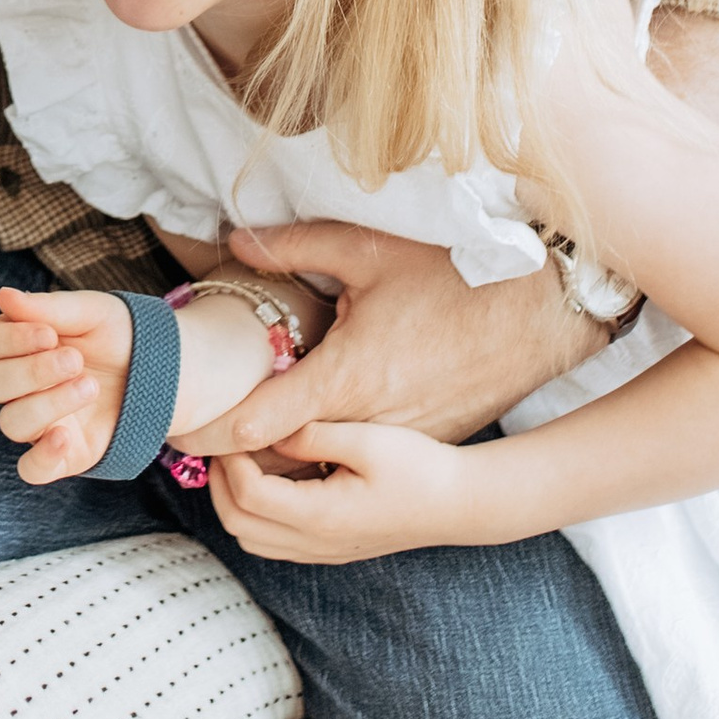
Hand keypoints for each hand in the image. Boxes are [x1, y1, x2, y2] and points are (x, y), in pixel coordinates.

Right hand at [0, 284, 133, 484]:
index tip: (49, 334)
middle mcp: (21, 387)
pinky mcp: (63, 454)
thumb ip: (49, 307)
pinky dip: (41, 456)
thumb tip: (4, 296)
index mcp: (20, 346)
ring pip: (11, 423)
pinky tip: (63, 437)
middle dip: (33, 371)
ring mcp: (40, 422)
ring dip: (48, 403)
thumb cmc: (120, 336)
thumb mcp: (93, 312)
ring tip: (90, 387)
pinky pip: (31, 469)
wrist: (165, 370)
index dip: (8, 339)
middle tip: (75, 359)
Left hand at [206, 415, 499, 563]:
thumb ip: (310, 435)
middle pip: (238, 525)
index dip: (229, 461)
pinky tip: (273, 478)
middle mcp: (316, 543)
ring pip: (252, 540)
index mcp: (321, 516)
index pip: (247, 496)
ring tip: (245, 459)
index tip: (232, 430)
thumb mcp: (366, 439)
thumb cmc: (422, 467)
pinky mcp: (331, 550)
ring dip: (235, 501)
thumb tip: (267, 432)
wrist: (462, 504)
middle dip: (219, 483)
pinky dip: (258, 514)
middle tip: (226, 445)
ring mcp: (323, 552)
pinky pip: (275, 542)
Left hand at [216, 220, 597, 451]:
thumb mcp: (371, 251)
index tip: (174, 425)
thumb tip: (235, 244)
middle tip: (197, 425)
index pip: (256, 425)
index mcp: (349, 379)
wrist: (545, 315)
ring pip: (320, 474)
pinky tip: (308, 431)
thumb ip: (295, 248)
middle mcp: (371, 425)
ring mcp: (400, 443)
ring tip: (244, 430)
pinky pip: (360, 469)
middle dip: (234, 453)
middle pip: (279, 463)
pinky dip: (327, 460)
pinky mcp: (424, 446)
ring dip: (279, 461)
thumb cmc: (460, 277)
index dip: (208, 430)